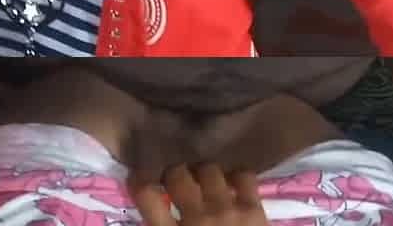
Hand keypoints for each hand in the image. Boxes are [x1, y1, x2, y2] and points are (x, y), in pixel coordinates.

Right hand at [129, 164, 269, 225]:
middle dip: (174, 173)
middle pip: (178, 174)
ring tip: (205, 181)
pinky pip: (244, 177)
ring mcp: (226, 211)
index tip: (139, 177)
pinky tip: (233, 186)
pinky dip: (236, 178)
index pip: (147, 195)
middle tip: (176, 181)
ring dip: (203, 174)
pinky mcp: (253, 211)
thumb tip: (156, 222)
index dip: (139, 180)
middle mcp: (196, 218)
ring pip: (209, 170)